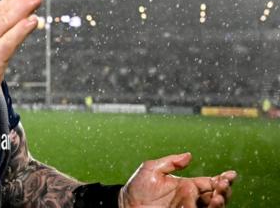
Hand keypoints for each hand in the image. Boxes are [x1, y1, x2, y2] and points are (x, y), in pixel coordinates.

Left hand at [120, 153, 235, 207]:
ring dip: (220, 201)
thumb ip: (170, 162)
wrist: (126, 206)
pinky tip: (211, 202)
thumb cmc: (137, 188)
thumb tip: (189, 155)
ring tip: (219, 195)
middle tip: (224, 184)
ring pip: (212, 207)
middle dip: (225, 190)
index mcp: (187, 185)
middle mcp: (190, 198)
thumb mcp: (151, 169)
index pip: (210, 182)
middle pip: (216, 195)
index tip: (230, 174)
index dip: (223, 178)